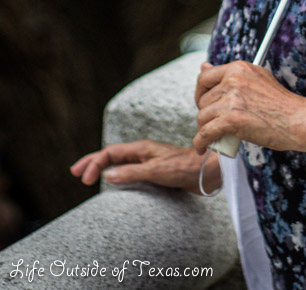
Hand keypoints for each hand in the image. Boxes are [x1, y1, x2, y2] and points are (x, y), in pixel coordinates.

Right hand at [70, 140, 221, 195]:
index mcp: (141, 149)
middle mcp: (143, 153)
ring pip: (120, 162)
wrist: (207, 170)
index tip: (82, 179)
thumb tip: (107, 175)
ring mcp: (149, 161)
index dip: (93, 163)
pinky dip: (116, 174)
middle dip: (92, 162)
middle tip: (74, 172)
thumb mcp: (156, 171)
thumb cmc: (185, 168)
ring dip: (103, 167)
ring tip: (88, 175)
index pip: (110, 153)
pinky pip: (130, 170)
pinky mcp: (156, 171)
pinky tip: (114, 181)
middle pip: (112, 155)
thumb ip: (132, 173)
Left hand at [193, 61, 305, 153]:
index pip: (205, 76)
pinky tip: (202, 148)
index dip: (201, 92)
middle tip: (215, 123)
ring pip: (203, 117)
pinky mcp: (231, 119)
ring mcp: (231, 99)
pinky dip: (200, 143)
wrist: (297, 120)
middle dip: (206, 114)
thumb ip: (231, 75)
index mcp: (238, 68)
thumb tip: (203, 66)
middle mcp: (233, 80)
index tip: (204, 102)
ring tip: (214, 137)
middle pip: (203, 100)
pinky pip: (205, 133)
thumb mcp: (257, 79)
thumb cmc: (281, 104)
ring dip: (205, 129)